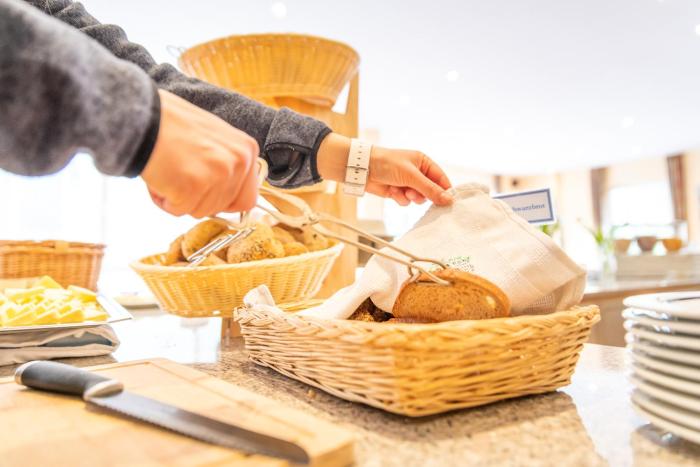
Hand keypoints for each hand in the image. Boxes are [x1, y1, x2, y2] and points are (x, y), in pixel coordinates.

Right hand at [140, 90, 259, 217]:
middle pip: (222, 208)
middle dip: (198, 199)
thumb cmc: (170, 124)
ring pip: (201, 211)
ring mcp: (218, 173)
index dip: (223, 201)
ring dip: (180, 200)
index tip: (206, 193)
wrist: (141, 116)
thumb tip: (228, 192)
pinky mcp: (194, 185)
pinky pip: (180, 210)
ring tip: (168, 172)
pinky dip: (165, 201)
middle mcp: (239, 161)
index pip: (247, 199)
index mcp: (247, 149)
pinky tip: (160, 178)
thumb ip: (226, 163)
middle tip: (179, 175)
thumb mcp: (214, 138)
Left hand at [317, 133, 452, 205]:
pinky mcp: (398, 191)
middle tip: (415, 193)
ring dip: (411, 197)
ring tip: (402, 190)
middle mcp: (417, 172)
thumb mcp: (412, 176)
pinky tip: (392, 191)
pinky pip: (406, 201)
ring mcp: (407, 183)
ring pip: (418, 198)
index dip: (445, 190)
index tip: (448, 202)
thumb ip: (430, 189)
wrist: (364, 169)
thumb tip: (449, 199)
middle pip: (430, 191)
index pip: (441, 178)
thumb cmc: (388, 164)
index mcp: (423, 162)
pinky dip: (400, 198)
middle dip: (423, 194)